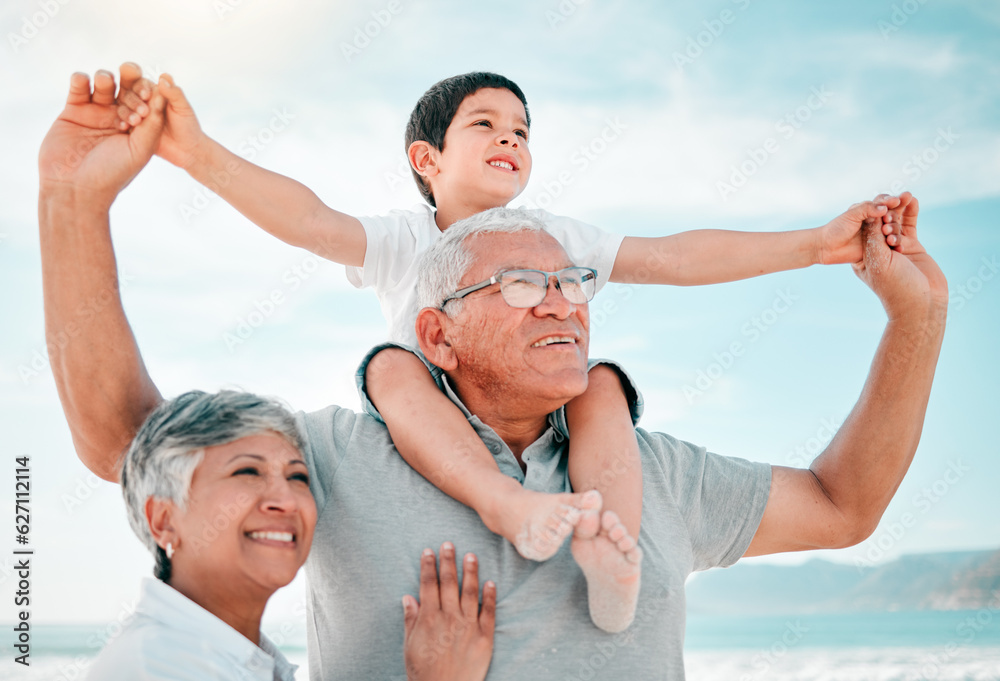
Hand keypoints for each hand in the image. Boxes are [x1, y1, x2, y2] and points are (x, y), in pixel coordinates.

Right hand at [38, 66, 164, 205]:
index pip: (146, 101)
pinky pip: (77, 88)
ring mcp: (95, 114)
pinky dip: (80, 79)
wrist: (76, 189)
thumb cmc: (113, 174)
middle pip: (125, 89)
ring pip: (102, 85)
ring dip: (106, 78)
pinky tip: (83, 80)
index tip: (149, 92)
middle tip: (131, 70)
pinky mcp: (72, 112)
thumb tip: (162, 96)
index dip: (147, 92)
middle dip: (130, 78)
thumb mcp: (140, 150)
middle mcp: (118, 118)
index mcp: (138, 127)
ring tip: (105, 81)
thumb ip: (152, 124)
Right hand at [114, 64, 205, 170]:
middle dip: (132, 100)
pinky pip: (120, 123)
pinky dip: (120, 123)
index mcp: (155, 93)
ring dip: (126, 112)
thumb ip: (174, 93)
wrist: (186, 151)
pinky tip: (124, 128)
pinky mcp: (131, 128)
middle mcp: (143, 102)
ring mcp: (136, 115)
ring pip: (123, 107)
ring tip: (136, 121)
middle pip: (128, 93)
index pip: (141, 83)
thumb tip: (162, 76)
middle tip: (143, 112)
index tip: (146, 96)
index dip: (141, 87)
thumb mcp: (183, 108)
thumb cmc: (188, 127)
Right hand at [403, 543, 495, 680]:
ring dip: (470, 572)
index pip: (428, 585)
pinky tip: (490, 582)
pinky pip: (489, 612)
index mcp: (429, 619)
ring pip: (470, 592)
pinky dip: (490, 596)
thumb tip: (408, 597)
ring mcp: (469, 627)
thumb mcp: (410, 647)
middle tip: (449, 544)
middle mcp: (449, 618)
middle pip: (448, 583)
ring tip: (471, 555)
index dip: (428, 566)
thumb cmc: (424, 672)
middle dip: (448, 561)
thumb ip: (411, 620)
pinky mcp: (485, 637)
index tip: (429, 551)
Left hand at [817, 195, 900, 264]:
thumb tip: (884, 208)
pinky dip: (896, 246)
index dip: (891, 201)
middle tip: (888, 220)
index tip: (897, 201)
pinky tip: (899, 247)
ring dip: (895, 231)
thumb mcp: (851, 215)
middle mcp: (876, 221)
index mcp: (869, 210)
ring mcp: (878, 235)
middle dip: (894, 216)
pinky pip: (891, 246)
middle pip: (892, 216)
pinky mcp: (878, 248)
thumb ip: (867, 209)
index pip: (884, 203)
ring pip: (893, 231)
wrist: (827, 248)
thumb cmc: (836, 228)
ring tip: (889, 232)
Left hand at [852, 194, 947, 315]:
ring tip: (906, 195)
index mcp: (863, 257)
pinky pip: (909, 226)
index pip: (864, 230)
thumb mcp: (878, 261)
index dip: (871, 215)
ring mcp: (895, 248)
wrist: (921, 304)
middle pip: (879, 223)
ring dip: (899, 209)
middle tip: (894, 198)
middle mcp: (877, 251)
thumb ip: (874, 238)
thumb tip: (871, 214)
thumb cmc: (896, 287)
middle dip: (886, 210)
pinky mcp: (912, 247)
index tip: (878, 206)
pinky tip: (913, 201)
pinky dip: (911, 214)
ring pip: (895, 223)